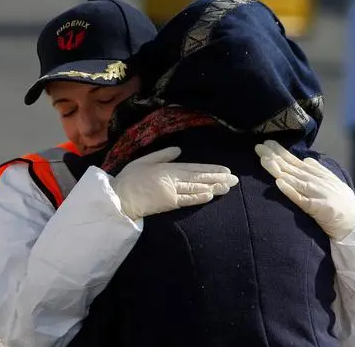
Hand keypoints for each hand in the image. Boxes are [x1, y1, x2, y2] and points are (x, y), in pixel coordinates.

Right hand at [111, 147, 238, 220]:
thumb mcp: (144, 160)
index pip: (194, 167)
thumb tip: (179, 151)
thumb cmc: (130, 178)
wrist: (119, 197)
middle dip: (218, 178)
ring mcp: (172, 192)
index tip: (225, 169)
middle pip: (199, 177)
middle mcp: (172, 178)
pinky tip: (210, 195)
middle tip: (235, 179)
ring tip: (228, 186)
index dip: (211, 168)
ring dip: (214, 187)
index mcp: (168, 167)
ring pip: (196, 188)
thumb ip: (163, 155)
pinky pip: (187, 200)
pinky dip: (199, 197)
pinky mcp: (169, 204)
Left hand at [255, 140, 354, 240]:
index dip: (281, 152)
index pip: (295, 161)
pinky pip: (300, 198)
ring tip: (264, 160)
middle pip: (291, 167)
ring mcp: (316, 193)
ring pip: (293, 178)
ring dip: (278, 169)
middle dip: (274, 156)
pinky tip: (279, 182)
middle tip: (258, 147)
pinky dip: (290, 190)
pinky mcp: (316, 208)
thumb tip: (307, 160)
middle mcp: (316, 181)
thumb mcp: (333, 184)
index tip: (267, 144)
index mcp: (318, 176)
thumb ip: (320, 171)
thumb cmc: (343, 206)